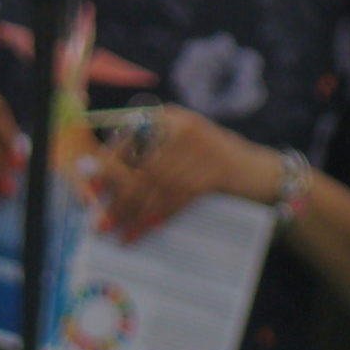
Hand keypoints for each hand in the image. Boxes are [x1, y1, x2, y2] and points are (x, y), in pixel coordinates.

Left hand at [90, 107, 279, 243]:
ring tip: (116, 231)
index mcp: (172, 117)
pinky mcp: (214, 173)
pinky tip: (142, 232)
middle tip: (100, 220)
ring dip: (133, 213)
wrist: (260, 174)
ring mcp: (201, 149)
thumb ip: (151, 157)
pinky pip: (176, 199)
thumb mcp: (183, 149)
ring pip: (157, 186)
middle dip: (118, 196)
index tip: (89, 186)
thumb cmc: (213, 165)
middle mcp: (184, 127)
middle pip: (142, 166)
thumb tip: (105, 181)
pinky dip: (156, 217)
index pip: (131, 137)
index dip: (109, 164)